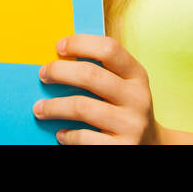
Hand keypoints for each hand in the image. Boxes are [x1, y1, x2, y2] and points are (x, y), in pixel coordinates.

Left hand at [32, 34, 162, 144]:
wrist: (153, 147)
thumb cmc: (126, 109)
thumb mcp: (125, 86)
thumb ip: (102, 70)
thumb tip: (59, 57)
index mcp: (137, 76)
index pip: (109, 49)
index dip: (80, 43)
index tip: (58, 46)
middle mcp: (137, 98)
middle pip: (90, 74)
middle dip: (59, 71)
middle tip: (43, 75)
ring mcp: (131, 124)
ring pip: (82, 107)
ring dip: (54, 107)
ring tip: (40, 108)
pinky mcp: (122, 147)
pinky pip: (84, 138)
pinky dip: (67, 135)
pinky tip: (62, 134)